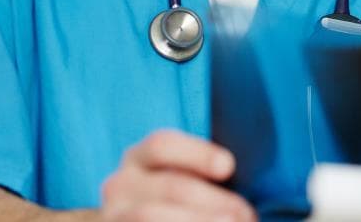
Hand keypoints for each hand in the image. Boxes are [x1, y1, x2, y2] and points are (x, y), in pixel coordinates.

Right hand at [100, 129, 255, 221]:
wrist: (162, 218)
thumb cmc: (186, 202)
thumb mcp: (190, 180)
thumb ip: (210, 173)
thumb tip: (240, 177)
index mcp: (140, 157)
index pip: (162, 145)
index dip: (197, 154)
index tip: (229, 166)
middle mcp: (120, 184)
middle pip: (171, 186)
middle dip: (214, 201)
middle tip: (244, 213)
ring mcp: (115, 215)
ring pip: (151, 215)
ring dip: (200, 220)